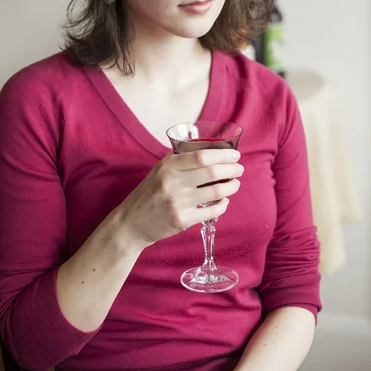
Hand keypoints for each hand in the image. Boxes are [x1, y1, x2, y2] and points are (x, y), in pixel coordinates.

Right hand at [117, 149, 243, 248]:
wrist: (131, 222)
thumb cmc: (148, 193)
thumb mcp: (159, 170)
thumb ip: (179, 159)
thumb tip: (206, 148)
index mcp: (168, 166)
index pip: (201, 156)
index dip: (223, 155)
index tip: (235, 155)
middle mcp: (173, 182)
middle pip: (212, 171)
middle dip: (232, 169)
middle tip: (239, 169)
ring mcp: (178, 202)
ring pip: (216, 191)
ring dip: (231, 186)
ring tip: (235, 183)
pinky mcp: (182, 220)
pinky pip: (211, 211)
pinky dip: (223, 205)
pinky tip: (224, 201)